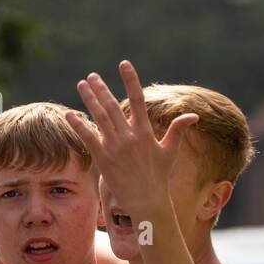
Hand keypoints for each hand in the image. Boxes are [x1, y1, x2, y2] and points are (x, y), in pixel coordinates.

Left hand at [64, 61, 195, 225]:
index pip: (138, 98)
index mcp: (145, 131)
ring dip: (90, 99)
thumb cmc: (159, 176)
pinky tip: (69, 114)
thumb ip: (178, 130)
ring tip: (82, 85)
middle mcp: (129, 136)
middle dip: (101, 88)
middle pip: (113, 105)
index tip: (123, 63)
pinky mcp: (104, 159)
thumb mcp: (170, 151)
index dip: (130, 79)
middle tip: (92, 76)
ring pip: (100, 117)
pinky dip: (79, 125)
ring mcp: (115, 147)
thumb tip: (194, 115)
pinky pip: (88, 138)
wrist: (148, 201)